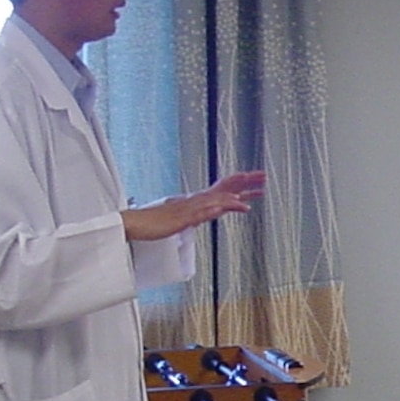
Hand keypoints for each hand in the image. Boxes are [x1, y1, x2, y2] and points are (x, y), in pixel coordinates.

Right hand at [121, 170, 266, 240]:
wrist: (135, 224)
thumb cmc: (154, 223)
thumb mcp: (180, 220)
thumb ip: (194, 215)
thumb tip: (206, 213)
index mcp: (196, 200)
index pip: (222, 188)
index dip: (239, 182)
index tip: (256, 180)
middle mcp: (196, 200)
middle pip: (224, 187)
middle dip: (245, 182)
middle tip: (264, 176)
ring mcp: (191, 207)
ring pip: (218, 198)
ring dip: (237, 195)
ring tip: (256, 193)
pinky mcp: (185, 218)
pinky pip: (205, 212)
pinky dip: (221, 208)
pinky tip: (235, 208)